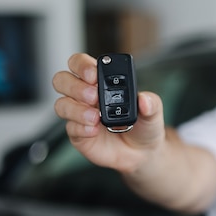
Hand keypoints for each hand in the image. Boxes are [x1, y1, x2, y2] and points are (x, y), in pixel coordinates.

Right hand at [52, 53, 165, 173]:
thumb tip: (144, 99)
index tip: (94, 74)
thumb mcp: (153, 112)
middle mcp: (85, 94)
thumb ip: (151, 103)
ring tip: (95, 117)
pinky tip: (94, 130)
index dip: (82, 65)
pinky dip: (80, 128)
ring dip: (76, 109)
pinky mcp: (77, 134)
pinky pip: (70, 127)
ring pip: (61, 104)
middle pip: (62, 80)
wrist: (141, 152)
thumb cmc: (143, 124)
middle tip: (93, 96)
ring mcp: (79, 114)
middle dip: (75, 85)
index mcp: (101, 81)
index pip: (81, 63)